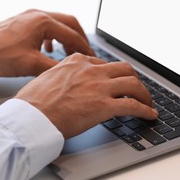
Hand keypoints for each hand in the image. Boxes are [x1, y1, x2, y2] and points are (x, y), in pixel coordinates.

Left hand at [0, 9, 94, 76]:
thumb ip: (55, 67)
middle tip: (86, 52)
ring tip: (70, 52)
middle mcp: (37, 14)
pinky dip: (53, 36)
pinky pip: (45, 25)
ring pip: (58, 22)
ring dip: (67, 36)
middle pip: (69, 22)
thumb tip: (72, 71)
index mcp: (42, 22)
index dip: (85, 48)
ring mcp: (29, 16)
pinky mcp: (22, 21)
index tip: (92, 58)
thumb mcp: (32, 65)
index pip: (72, 34)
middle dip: (80, 38)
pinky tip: (48, 48)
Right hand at [15, 53, 157, 138]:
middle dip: (134, 80)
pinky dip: (145, 110)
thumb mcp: (47, 77)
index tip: (118, 82)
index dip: (115, 75)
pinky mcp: (104, 106)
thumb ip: (63, 75)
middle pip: (125, 69)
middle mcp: (91, 70)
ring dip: (144, 94)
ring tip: (148, 102)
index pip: (105, 64)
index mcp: (77, 61)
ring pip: (133, 84)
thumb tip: (67, 83)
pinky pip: (133, 106)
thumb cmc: (33, 102)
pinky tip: (149, 115)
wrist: (30, 117)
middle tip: (137, 90)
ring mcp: (99, 87)